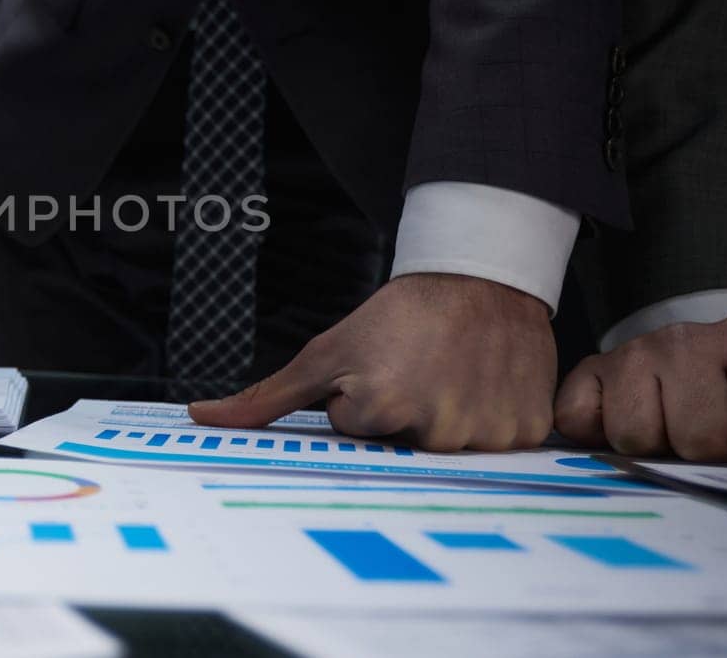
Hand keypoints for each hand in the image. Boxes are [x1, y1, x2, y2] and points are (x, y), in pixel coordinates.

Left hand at [189, 273, 556, 451]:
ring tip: (452, 375)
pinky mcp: (526, 433)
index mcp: (382, 409)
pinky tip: (484, 385)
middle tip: (419, 370)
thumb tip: (200, 417)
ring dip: (446, 420)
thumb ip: (267, 395)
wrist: (480, 277)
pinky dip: (490, 421)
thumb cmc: (398, 315)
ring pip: (449, 450)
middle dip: (402, 415)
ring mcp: (487, 435)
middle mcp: (437, 431)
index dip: (362, 400)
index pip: (356, 431)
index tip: (383, 367)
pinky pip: (498, 447)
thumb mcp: (327, 353)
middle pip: (402, 446)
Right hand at [555, 312, 726, 468]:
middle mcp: (685, 339)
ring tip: (673, 432)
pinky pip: (579, 421)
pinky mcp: (588, 375)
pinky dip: (596, 435)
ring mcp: (631, 355)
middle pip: (701, 439)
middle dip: (713, 453)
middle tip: (715, 438)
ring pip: (639, 438)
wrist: (701, 352)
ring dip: (659, 448)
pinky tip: (622, 426)